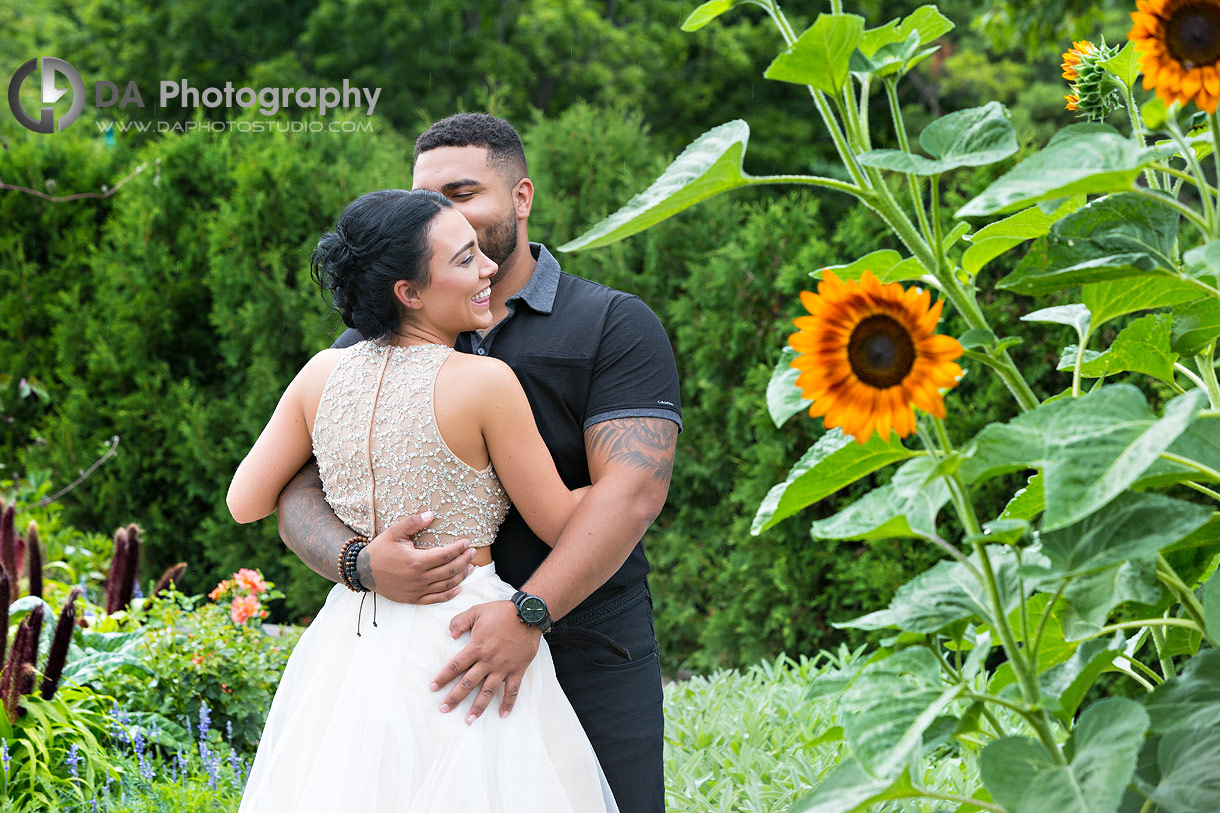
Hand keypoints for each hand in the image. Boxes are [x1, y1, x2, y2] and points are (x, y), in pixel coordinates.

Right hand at [361, 511, 476, 603]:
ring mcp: (417, 591)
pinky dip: (449, 594)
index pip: (445, 555)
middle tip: (472, 552)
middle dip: (464, 560)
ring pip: (446, 585)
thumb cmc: (379, 550)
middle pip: (449, 570)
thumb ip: (413, 522)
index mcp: (416, 562)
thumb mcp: (394, 532)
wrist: (363, 572)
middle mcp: (419, 578)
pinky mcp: (413, 599)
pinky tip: (459, 588)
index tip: (467, 542)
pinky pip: (435, 599)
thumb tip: (431, 514)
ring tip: (470, 567)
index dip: (459, 549)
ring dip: (461, 576)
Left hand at [430, 600, 540, 721]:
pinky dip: (508, 703)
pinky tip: (503, 714)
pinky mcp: (517, 670)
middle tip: (444, 709)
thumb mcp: (476, 611)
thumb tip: (448, 635)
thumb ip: (460, 622)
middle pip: (468, 683)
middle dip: (454, 697)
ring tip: (469, 720)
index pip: (455, 666)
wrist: (528, 614)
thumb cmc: (501, 612)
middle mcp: (488, 661)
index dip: (443, 677)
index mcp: (476, 647)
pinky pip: (513, 690)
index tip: (433, 687)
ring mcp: (503, 668)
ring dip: (478, 707)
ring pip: (488, 691)